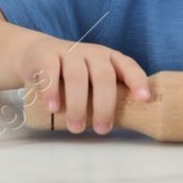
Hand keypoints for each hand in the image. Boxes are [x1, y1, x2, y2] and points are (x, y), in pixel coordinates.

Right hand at [17, 35, 149, 134]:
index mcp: (110, 59)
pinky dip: (52, 91)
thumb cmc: (74, 75)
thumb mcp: (94, 81)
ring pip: (77, 76)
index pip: (129, 67)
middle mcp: (93, 53)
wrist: (39, 53)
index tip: (143, 99)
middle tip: (102, 129)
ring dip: (77, 105)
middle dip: (104, 106)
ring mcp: (70, 52)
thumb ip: (106, 95)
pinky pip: (51, 72)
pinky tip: (53, 108)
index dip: (137, 82)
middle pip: (103, 76)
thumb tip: (121, 127)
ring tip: (76, 127)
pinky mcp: (47, 55)